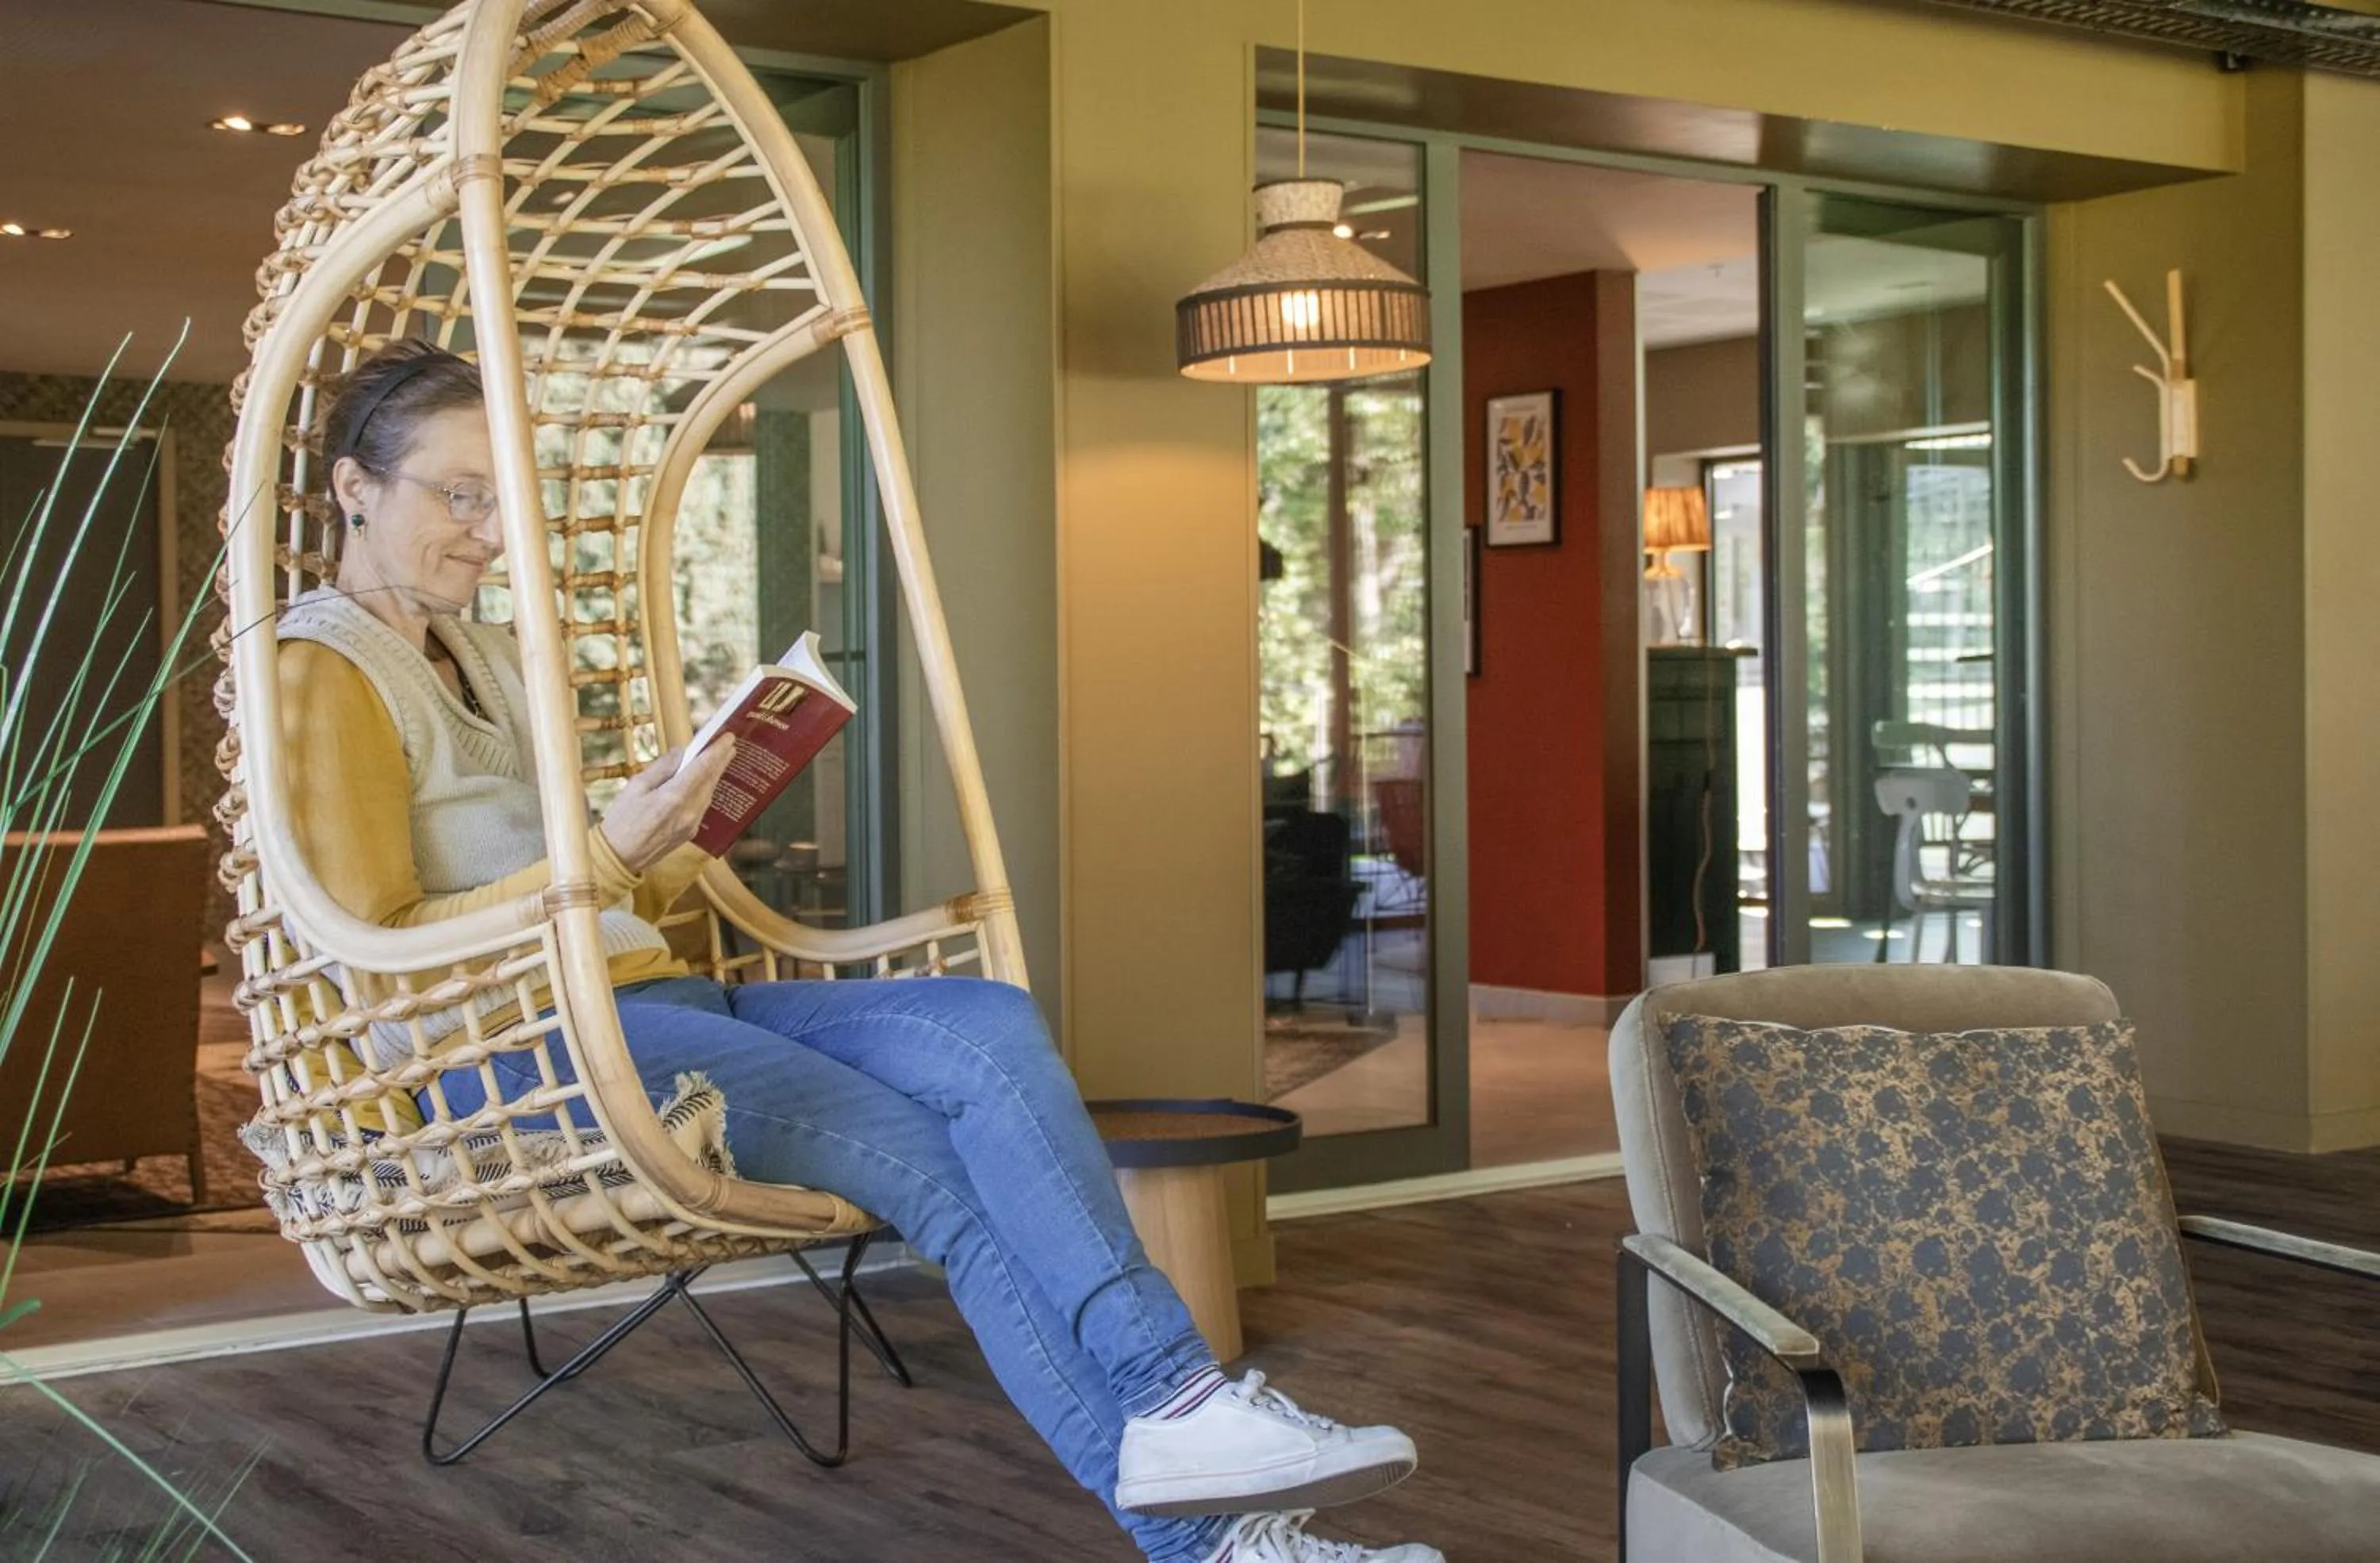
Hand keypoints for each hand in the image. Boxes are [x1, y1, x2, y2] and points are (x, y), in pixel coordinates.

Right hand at [600, 740, 735, 871]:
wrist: (619, 857)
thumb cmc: (621, 820)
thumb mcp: (635, 786)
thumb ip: (661, 768)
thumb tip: (680, 752)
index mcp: (673, 797)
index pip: (702, 768)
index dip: (717, 751)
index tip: (728, 737)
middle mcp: (688, 812)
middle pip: (710, 780)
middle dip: (721, 760)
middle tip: (730, 744)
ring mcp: (691, 825)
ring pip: (708, 794)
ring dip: (715, 776)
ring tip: (721, 759)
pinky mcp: (689, 833)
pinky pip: (703, 806)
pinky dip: (706, 791)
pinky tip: (706, 783)